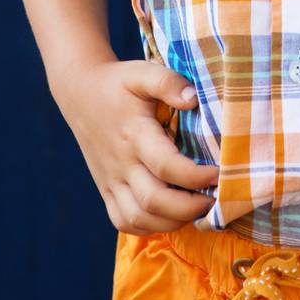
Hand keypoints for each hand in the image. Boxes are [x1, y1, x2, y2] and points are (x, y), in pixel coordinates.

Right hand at [54, 58, 220, 234]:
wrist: (80, 93)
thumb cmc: (118, 83)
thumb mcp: (143, 72)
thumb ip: (168, 82)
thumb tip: (194, 99)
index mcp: (134, 134)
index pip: (166, 166)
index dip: (195, 176)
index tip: (219, 173)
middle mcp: (121, 163)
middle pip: (154, 200)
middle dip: (189, 207)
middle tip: (215, 198)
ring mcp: (111, 180)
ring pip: (139, 218)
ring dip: (172, 222)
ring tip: (197, 209)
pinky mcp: (106, 190)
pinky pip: (124, 222)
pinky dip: (149, 227)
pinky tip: (170, 216)